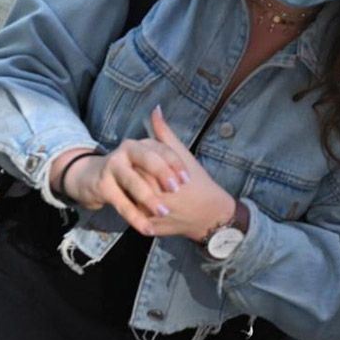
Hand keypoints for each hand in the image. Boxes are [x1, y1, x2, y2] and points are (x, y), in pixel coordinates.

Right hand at [56, 132, 192, 236]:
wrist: (90, 178)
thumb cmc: (130, 169)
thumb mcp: (147, 158)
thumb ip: (160, 142)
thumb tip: (160, 118)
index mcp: (142, 144)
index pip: (162, 149)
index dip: (175, 163)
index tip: (187, 179)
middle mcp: (126, 151)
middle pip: (147, 159)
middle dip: (162, 174)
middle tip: (176, 190)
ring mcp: (113, 167)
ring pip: (133, 181)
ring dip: (149, 198)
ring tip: (163, 212)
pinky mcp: (102, 185)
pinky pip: (121, 203)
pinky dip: (135, 217)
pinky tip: (147, 228)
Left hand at [141, 107, 236, 241]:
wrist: (211, 215)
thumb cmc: (199, 182)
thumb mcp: (184, 156)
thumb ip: (165, 134)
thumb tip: (155, 110)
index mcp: (160, 179)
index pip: (135, 165)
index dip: (138, 161)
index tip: (144, 161)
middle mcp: (154, 198)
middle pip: (130, 182)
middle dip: (134, 177)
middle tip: (144, 175)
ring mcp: (149, 216)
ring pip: (128, 200)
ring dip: (131, 193)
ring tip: (142, 187)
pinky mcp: (149, 228)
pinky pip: (133, 217)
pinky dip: (135, 209)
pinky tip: (142, 202)